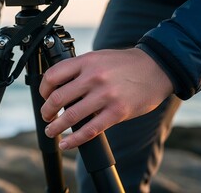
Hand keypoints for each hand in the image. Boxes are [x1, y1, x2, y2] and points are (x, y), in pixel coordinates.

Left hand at [39, 48, 173, 149]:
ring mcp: (105, 95)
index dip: (43, 89)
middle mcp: (94, 77)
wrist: (157, 68)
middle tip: (46, 116)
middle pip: (57, 98)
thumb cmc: (125, 64)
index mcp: (86, 61)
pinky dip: (74, 140)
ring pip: (70, 116)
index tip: (44, 96)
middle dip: (46, 111)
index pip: (53, 76)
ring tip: (51, 131)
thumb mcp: (98, 57)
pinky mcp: (117, 112)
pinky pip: (90, 130)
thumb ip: (79, 70)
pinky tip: (67, 143)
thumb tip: (58, 88)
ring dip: (56, 127)